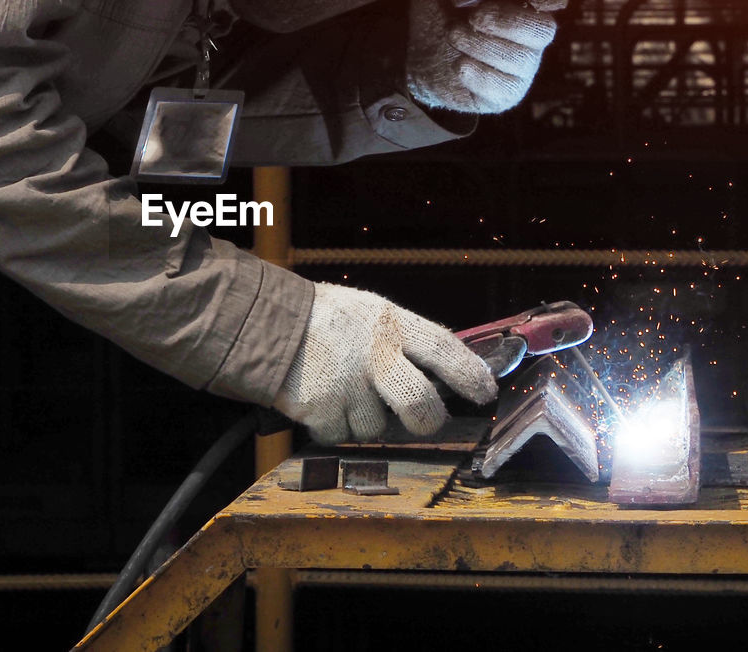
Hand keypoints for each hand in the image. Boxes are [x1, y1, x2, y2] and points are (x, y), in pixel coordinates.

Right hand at [273, 283, 497, 443]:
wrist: (262, 323)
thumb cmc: (321, 319)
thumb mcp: (367, 312)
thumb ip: (401, 338)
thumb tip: (441, 369)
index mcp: (389, 323)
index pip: (443, 348)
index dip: (469, 373)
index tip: (485, 392)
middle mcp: (374, 353)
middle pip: (421, 404)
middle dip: (427, 421)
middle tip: (424, 421)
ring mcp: (348, 383)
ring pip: (376, 428)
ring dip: (363, 421)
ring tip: (344, 394)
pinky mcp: (322, 408)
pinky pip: (340, 436)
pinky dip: (332, 427)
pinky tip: (321, 403)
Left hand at [405, 0, 560, 114]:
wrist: (419, 59)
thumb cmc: (439, 21)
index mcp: (521, 6)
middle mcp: (529, 39)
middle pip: (542, 30)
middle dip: (508, 22)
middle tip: (475, 17)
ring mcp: (520, 70)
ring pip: (520, 60)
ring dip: (483, 45)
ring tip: (454, 36)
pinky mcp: (505, 96)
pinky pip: (503, 88)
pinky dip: (479, 75)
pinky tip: (460, 65)